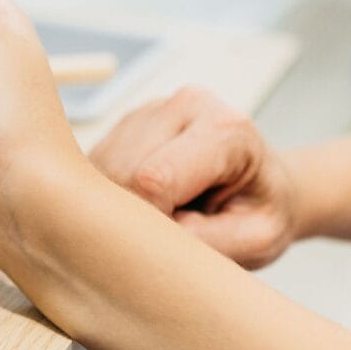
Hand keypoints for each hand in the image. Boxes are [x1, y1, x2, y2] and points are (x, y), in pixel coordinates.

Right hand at [90, 87, 298, 268]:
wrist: (259, 185)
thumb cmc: (259, 212)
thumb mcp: (256, 240)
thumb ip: (205, 242)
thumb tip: (144, 242)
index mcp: (224, 128)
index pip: (154, 180)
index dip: (153, 223)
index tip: (177, 241)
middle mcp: (181, 107)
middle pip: (121, 176)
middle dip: (134, 215)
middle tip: (172, 228)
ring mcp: (144, 113)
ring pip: (99, 174)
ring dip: (119, 206)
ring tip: (163, 212)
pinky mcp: (119, 128)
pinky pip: (91, 172)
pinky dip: (109, 197)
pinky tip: (141, 201)